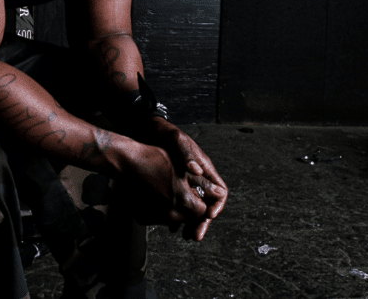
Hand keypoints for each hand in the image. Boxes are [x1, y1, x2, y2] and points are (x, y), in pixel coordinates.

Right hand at [122, 143, 210, 237]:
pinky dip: (159, 209)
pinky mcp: (144, 218)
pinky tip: (154, 193)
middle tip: (180, 190)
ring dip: (173, 207)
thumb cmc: (154, 159)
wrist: (127, 161)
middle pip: (187, 217)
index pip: (202, 211)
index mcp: (184, 201)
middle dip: (187, 206)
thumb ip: (200, 183)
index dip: (201, 201)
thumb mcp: (181, 167)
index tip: (195, 193)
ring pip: (173, 218)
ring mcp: (156, 218)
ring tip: (166, 189)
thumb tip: (215, 193)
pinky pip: (157, 217)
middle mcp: (171, 214)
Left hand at [148, 119, 227, 239]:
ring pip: (194, 208)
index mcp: (204, 168)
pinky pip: (180, 205)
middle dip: (202, 221)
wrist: (147, 130)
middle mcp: (198, 177)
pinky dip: (177, 216)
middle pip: (207, 204)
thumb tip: (196, 169)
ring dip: (190, 222)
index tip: (208, 216)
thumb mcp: (176, 140)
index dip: (216, 206)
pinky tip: (171, 225)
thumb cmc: (164, 133)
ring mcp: (186, 182)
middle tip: (195, 236)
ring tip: (185, 236)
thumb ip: (186, 155)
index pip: (220, 192)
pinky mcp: (173, 185)